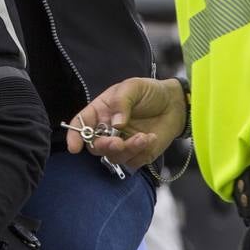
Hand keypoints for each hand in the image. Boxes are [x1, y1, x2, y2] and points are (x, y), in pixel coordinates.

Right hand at [64, 77, 186, 169]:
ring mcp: (122, 144)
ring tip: (144, 136)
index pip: (81, 124)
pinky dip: (140, 153)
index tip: (74, 147)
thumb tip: (115, 124)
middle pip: (95, 146)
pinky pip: (132, 162)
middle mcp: (107, 130)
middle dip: (104, 146)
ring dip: (127, 150)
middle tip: (117, 142)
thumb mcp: (133, 87)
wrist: (174, 104)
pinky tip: (150, 137)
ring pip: (114, 157)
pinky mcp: (137, 155)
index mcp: (100, 111)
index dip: (74, 136)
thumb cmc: (149, 92)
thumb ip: (121, 102)